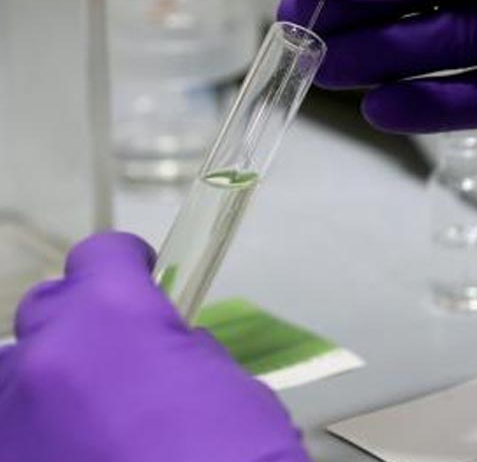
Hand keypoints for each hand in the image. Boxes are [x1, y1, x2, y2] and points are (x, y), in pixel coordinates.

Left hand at [0, 233, 307, 461]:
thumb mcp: (232, 391)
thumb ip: (181, 356)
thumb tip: (163, 354)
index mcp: (112, 318)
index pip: (101, 258)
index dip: (126, 267)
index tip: (142, 275)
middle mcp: (46, 357)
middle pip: (49, 309)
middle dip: (84, 323)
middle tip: (126, 357)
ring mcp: (12, 420)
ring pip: (18, 377)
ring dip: (52, 387)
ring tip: (97, 426)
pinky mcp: (5, 461)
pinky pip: (16, 434)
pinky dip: (40, 440)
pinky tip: (81, 459)